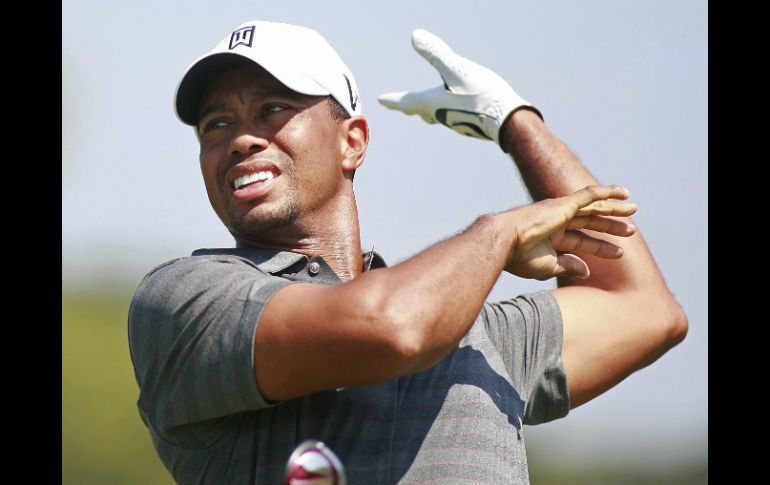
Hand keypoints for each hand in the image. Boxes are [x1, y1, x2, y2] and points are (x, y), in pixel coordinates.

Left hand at [378, 29, 539, 148]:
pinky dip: (451, 112)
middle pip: (421, 111)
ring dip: (430, 111)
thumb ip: (436, 54)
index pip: (407, 101)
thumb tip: (415, 36)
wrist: (507, 120)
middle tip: (401, 107)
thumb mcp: (456, 69)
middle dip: (411, 107)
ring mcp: (457, 123)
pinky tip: (460, 110)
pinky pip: (456, 117)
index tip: (380, 100)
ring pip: (439, 116)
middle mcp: (441, 115)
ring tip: (427, 111)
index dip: (393, 99)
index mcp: (433, 103)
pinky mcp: (472, 126)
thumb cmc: (480, 94)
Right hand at [502, 185, 636, 279]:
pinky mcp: (563, 204)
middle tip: (631, 230)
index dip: (601, 247)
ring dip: (614, 209)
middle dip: (610, 226)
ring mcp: (560, 211)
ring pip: (593, 208)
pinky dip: (606, 192)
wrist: (504, 243)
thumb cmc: (519, 258)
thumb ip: (568, 266)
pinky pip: (589, 195)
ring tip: (633, 209)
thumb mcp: (548, 267)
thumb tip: (587, 270)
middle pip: (590, 222)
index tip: (619, 253)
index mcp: (552, 238)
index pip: (582, 241)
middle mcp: (557, 222)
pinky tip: (623, 193)